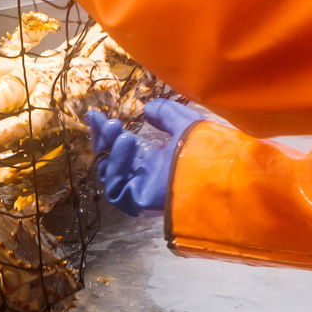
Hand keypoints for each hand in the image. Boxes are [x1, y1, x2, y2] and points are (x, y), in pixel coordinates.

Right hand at [85, 98, 210, 215]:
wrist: (214, 171)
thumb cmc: (204, 148)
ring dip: (109, 147)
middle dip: (102, 137)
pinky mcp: (137, 203)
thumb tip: (147, 108)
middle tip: (97, 117)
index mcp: (157, 160)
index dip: (110, 131)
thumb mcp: (183, 122)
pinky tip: (126, 141)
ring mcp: (141, 190)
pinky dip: (116, 163)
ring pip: (110, 172)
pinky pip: (115, 186)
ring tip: (116, 126)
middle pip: (112, 159)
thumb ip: (165, 112)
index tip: (97, 113)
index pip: (125, 146)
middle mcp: (147, 176)